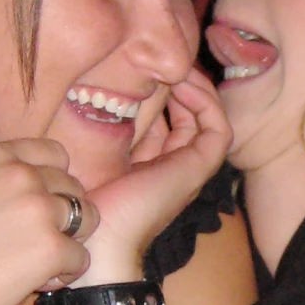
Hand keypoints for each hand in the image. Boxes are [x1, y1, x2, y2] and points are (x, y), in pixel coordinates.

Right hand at [0, 138, 97, 304]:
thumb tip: (40, 193)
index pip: (55, 154)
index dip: (54, 185)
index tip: (37, 210)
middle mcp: (18, 174)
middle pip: (74, 188)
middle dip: (62, 218)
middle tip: (30, 247)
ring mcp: (37, 208)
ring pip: (87, 219)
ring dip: (68, 243)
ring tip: (35, 265)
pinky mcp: (50, 247)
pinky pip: (81, 259)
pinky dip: (63, 276)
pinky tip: (32, 284)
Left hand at [82, 69, 231, 282]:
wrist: (100, 241)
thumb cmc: (87, 204)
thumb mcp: (93, 159)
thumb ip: (102, 137)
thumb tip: (96, 102)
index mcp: (152, 169)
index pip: (168, 125)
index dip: (163, 97)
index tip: (145, 73)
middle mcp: (175, 168)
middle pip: (191, 120)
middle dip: (182, 88)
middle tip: (163, 63)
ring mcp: (190, 169)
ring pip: (209, 121)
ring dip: (197, 90)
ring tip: (177, 67)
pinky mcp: (198, 169)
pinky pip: (217, 129)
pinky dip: (206, 103)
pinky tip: (182, 84)